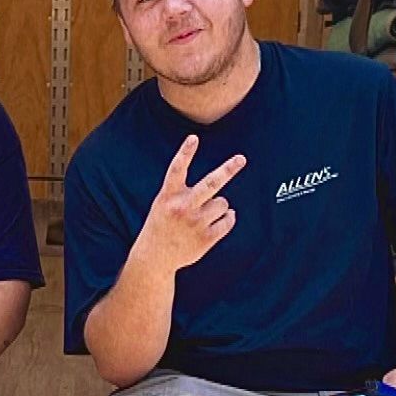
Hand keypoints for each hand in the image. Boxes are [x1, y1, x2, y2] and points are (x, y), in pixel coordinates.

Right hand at [136, 134, 246, 273]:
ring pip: (223, 203)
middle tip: (241, 159)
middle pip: (210, 184)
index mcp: (169, 196)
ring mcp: (195, 223)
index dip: (185, 153)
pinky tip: (218, 221)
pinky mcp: (206, 238)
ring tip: (205, 215)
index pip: (177, 169)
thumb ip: (183, 192)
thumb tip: (218, 194)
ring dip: (219, 206)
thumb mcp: (163, 203)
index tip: (193, 138)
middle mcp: (182, 207)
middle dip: (227, 170)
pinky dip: (227, 219)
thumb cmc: (162, 225)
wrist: (154, 257)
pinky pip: (228, 221)